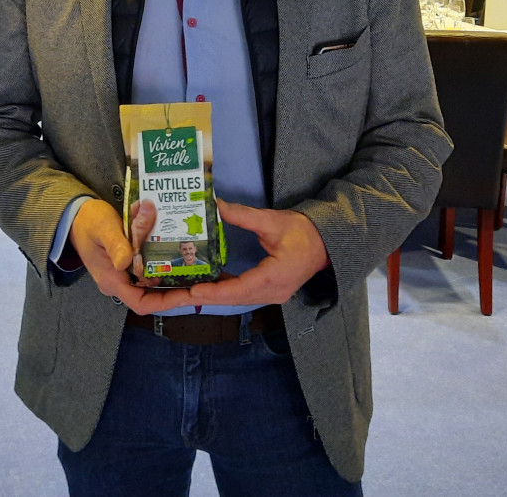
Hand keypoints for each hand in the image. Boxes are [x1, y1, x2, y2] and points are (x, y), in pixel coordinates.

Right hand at [68, 198, 197, 314]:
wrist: (76, 215)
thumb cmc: (88, 222)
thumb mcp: (102, 228)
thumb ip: (115, 244)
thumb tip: (127, 261)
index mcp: (112, 280)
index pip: (141, 303)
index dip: (165, 302)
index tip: (187, 295)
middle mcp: (119, 281)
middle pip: (151, 295)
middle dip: (175, 290)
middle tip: (200, 281)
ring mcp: (123, 273)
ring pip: (152, 282)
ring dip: (171, 276)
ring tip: (195, 269)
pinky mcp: (128, 263)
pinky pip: (148, 269)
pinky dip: (163, 263)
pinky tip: (179, 255)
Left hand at [186, 198, 328, 307]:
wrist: (326, 242)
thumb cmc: (303, 232)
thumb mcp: (273, 221)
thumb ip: (244, 216)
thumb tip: (218, 206)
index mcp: (276, 277)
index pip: (242, 288)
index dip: (217, 291)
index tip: (195, 290)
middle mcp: (273, 292)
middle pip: (236, 298)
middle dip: (208, 297)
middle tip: (180, 294)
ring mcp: (273, 295)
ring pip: (239, 299)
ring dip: (214, 296)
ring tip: (187, 292)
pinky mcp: (271, 291)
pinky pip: (244, 295)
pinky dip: (226, 292)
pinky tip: (209, 286)